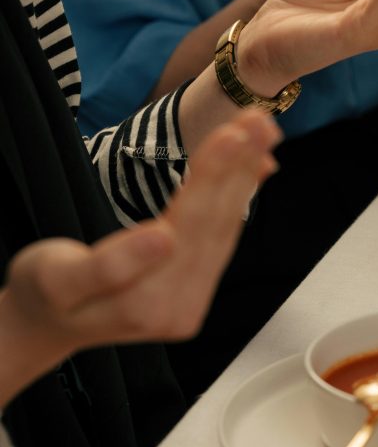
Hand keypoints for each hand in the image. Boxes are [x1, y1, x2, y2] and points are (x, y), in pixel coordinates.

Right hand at [0, 110, 279, 405]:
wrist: (48, 327)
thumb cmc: (45, 294)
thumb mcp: (56, 281)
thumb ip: (110, 265)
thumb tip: (163, 237)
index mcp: (145, 301)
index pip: (188, 225)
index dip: (212, 177)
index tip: (232, 136)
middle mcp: (179, 305)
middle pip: (214, 223)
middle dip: (237, 166)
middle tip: (258, 119)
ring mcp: (191, 300)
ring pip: (225, 227)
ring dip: (245, 176)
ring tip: (263, 130)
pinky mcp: (195, 288)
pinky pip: (223, 236)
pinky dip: (241, 196)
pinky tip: (258, 166)